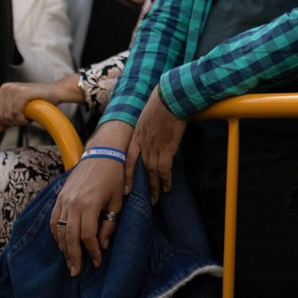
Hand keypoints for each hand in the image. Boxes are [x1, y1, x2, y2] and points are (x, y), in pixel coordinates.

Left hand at [0, 81, 51, 131]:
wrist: (55, 93)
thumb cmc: (38, 100)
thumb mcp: (19, 109)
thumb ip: (6, 118)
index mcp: (4, 89)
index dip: (1, 120)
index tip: (13, 121)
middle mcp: (7, 87)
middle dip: (10, 122)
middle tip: (21, 121)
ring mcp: (14, 89)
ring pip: (7, 114)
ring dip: (17, 122)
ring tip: (26, 119)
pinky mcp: (22, 92)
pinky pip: (16, 112)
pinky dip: (22, 119)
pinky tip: (28, 119)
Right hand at [50, 126, 130, 275]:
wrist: (102, 152)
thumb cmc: (114, 175)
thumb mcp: (117, 200)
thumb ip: (109, 223)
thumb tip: (102, 245)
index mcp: (89, 205)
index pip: (88, 236)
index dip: (92, 252)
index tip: (97, 262)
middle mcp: (73, 203)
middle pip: (70, 237)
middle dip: (73, 257)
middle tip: (75, 272)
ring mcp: (64, 199)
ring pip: (58, 230)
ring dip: (63, 248)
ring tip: (68, 261)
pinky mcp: (60, 196)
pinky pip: (53, 219)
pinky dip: (55, 233)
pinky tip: (61, 243)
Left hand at [126, 87, 186, 203]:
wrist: (170, 98)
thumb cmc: (162, 101)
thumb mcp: (149, 113)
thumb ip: (149, 124)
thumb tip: (154, 128)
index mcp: (137, 136)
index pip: (128, 159)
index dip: (127, 175)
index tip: (126, 188)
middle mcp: (143, 144)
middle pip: (140, 170)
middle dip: (142, 186)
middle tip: (144, 198)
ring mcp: (153, 147)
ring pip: (152, 173)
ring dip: (154, 187)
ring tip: (156, 199)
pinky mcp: (166, 148)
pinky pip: (164, 169)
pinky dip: (165, 180)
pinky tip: (167, 187)